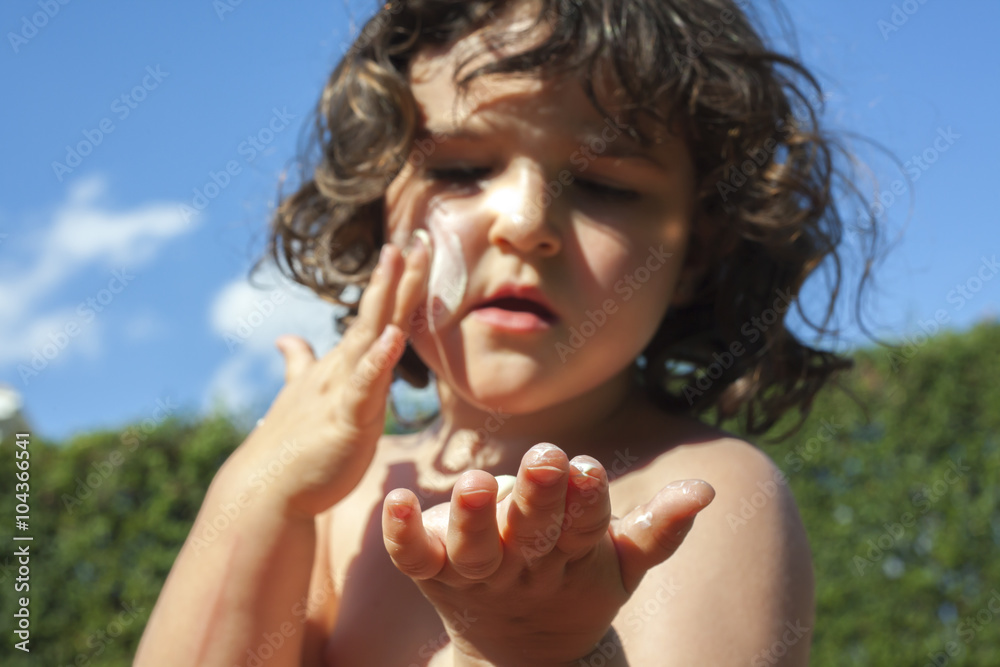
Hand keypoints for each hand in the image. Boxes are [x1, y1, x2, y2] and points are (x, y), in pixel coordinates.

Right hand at [228, 234, 430, 516]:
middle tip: (420, 236)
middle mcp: (343, 369)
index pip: (374, 316)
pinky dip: (377, 361)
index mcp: (343, 366)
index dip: (395, 284)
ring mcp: (343, 391)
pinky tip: (391, 337)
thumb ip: (299, 365)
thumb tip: (286, 339)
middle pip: (377, 314)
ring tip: (401, 261)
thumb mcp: (303, 397)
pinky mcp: (345, 420)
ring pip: (370, 337)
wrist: (267, 489)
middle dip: (399, 276)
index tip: (412, 247)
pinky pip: (364, 386)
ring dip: (387, 299)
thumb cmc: (292, 446)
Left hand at [381, 443, 714, 666]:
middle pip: (531, 531)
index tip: (588, 468)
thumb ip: (660, 528)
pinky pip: (414, 557)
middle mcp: (524, 564)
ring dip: (473, 517)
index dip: (587, 500)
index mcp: (573, 557)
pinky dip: (401, 532)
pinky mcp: (436, 572)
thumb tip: (707, 489)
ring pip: (474, 547)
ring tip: (476, 482)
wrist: (520, 653)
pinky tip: (393, 498)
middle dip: (538, 496)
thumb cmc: (577, 587)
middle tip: (544, 456)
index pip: (584, 528)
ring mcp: (477, 571)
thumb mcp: (623, 565)